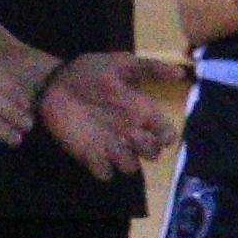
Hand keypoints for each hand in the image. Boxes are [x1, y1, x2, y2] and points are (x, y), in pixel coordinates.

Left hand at [35, 53, 186, 174]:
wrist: (55, 83)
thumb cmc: (90, 71)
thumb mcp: (121, 63)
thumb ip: (150, 68)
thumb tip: (182, 73)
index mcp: (141, 112)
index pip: (167, 134)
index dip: (166, 135)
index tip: (158, 130)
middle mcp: (130, 132)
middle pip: (152, 153)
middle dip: (148, 148)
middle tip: (133, 135)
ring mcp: (111, 146)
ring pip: (131, 167)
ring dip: (126, 160)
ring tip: (112, 144)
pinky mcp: (90, 156)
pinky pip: (105, 173)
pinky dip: (103, 168)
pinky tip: (94, 153)